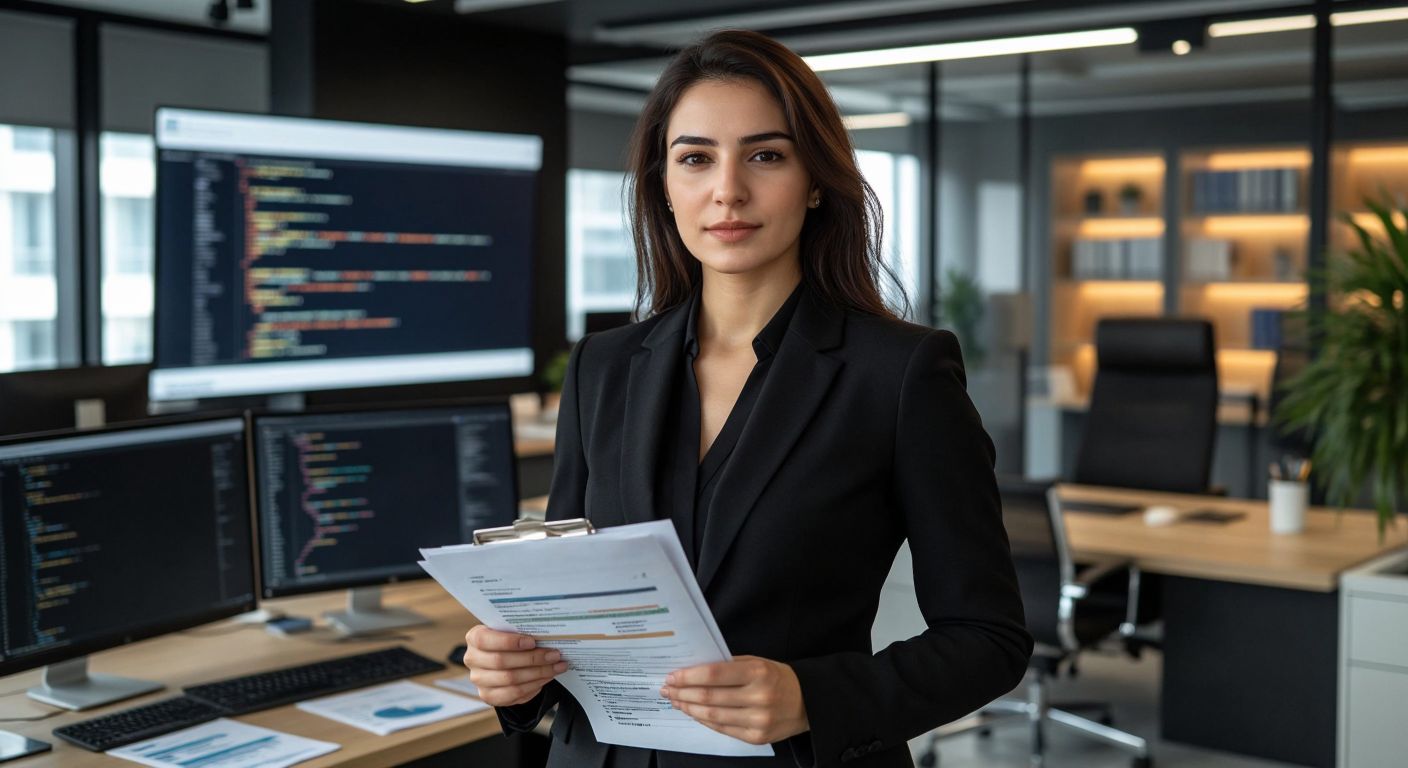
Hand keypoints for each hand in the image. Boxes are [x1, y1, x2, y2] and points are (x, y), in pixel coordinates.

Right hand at [462, 625, 567, 706]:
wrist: (502, 659)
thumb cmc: (509, 641)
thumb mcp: (510, 630)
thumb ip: (521, 631)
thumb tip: (546, 634)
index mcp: (475, 638)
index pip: (485, 640)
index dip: (509, 642)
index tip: (532, 641)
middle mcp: (472, 659)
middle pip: (501, 662)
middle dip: (532, 658)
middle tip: (554, 655)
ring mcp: (479, 680)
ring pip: (510, 680)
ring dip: (538, 673)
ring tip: (556, 667)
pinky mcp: (489, 696)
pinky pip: (514, 694)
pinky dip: (533, 686)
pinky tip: (546, 678)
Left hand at [660, 655, 808, 744]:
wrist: (807, 702)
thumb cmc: (777, 678)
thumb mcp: (757, 662)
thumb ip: (728, 666)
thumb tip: (693, 670)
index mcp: (758, 672)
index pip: (714, 674)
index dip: (689, 676)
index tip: (672, 676)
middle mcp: (759, 697)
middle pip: (709, 697)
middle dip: (683, 693)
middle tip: (668, 689)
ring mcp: (758, 720)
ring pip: (713, 716)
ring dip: (689, 708)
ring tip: (677, 701)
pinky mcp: (756, 737)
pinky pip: (722, 729)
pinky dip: (704, 720)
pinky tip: (694, 712)